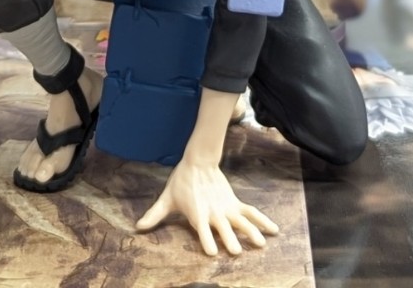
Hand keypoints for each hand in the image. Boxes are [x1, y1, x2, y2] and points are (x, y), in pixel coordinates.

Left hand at [135, 158, 278, 256]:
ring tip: (262, 244)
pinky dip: (263, 220)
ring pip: (242, 221)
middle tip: (237, 252)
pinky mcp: (235, 203)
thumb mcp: (166, 198)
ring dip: (251, 232)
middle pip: (223, 228)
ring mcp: (226, 208)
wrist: (198, 160)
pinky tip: (275, 230)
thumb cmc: (181, 182)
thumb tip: (137, 227)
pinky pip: (251, 213)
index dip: (206, 239)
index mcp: (197, 213)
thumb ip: (154, 215)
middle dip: (230, 239)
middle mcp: (214, 212)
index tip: (212, 252)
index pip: (201, 229)